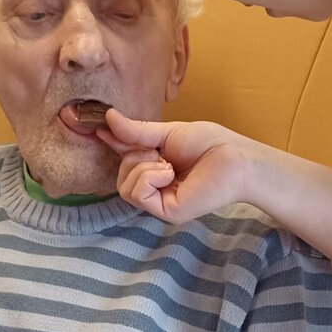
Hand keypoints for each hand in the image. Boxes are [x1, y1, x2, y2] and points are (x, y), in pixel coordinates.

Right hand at [97, 109, 260, 223]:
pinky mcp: (165, 212)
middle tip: (159, 152)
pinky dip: (149, 178)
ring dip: (142, 168)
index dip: (111, 141)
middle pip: (121, 174)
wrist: (234, 158)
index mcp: (156, 166)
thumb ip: (137, 131)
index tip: (97, 125)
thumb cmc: (209, 144)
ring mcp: (160, 201)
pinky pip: (137, 194)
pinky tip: (169, 173)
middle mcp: (156, 186)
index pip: (124, 157)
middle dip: (135, 156)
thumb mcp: (167, 133)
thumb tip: (107, 119)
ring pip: (125, 186)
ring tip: (168, 165)